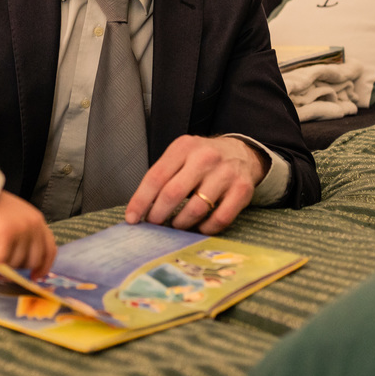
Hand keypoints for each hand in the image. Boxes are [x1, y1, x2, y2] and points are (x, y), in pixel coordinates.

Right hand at [0, 191, 56, 279]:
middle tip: (1, 251)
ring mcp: (22, 230)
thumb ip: (26, 238)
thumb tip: (28, 266)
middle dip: (16, 263)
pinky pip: (0, 259)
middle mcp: (33, 225)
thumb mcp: (17, 219)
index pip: (49, 250)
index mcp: (37, 221)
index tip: (35, 276)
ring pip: (15, 262)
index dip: (44, 266)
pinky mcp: (7, 235)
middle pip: (33, 261)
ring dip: (0, 256)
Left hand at [124, 135, 267, 234]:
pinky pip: (220, 219)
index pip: (155, 177)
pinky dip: (206, 228)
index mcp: (184, 147)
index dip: (140, 201)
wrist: (242, 153)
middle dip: (158, 215)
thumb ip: (163, 175)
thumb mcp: (181, 155)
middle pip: (173, 193)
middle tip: (154, 224)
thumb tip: (140, 207)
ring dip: (181, 223)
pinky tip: (199, 227)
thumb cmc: (202, 158)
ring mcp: (225, 174)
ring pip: (196, 209)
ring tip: (176, 225)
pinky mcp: (242, 190)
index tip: (132, 218)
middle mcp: (205, 158)